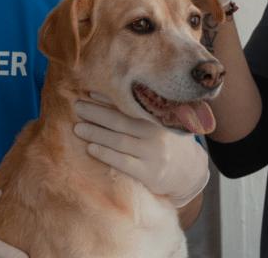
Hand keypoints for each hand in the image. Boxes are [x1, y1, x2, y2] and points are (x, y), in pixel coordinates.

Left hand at [73, 100, 209, 206]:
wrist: (190, 172)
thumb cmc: (168, 142)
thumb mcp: (163, 123)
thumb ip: (143, 112)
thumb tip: (107, 96)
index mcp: (160, 118)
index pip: (130, 105)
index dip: (108, 99)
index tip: (89, 93)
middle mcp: (158, 134)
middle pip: (120, 121)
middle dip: (95, 113)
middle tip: (77, 106)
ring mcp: (154, 154)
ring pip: (119, 141)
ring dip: (96, 133)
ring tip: (78, 128)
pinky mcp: (150, 174)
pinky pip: (123, 162)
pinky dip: (105, 154)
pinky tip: (91, 148)